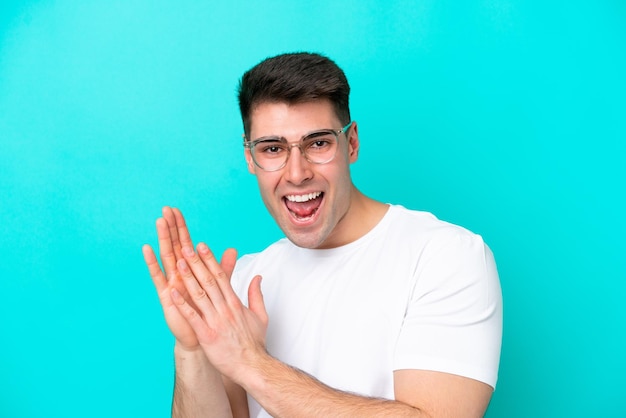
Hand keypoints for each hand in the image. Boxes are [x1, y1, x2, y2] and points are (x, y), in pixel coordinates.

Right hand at [143, 207, 237, 350]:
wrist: (202, 337)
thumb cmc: (208, 312)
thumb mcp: (219, 286)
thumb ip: (224, 268)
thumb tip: (233, 250)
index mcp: (191, 270)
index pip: (186, 243)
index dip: (182, 228)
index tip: (177, 210)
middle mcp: (179, 274)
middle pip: (174, 245)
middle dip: (171, 227)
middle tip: (166, 209)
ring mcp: (172, 283)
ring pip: (166, 256)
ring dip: (163, 238)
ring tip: (160, 222)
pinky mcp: (167, 295)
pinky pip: (158, 277)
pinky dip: (153, 263)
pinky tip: (147, 249)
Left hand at [170, 241, 268, 381]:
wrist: (252, 366)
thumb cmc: (254, 343)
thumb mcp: (261, 315)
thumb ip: (256, 294)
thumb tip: (257, 277)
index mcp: (235, 303)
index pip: (222, 276)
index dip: (210, 260)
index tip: (202, 247)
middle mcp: (225, 309)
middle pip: (209, 281)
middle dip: (197, 263)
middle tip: (186, 248)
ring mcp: (215, 321)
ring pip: (200, 295)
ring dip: (188, 278)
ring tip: (178, 263)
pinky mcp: (207, 335)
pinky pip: (192, 317)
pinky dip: (182, 304)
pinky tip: (172, 293)